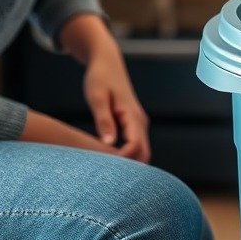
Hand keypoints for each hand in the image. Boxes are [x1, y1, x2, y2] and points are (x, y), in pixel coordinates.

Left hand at [82, 47, 150, 162]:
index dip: (122, 160)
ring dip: (127, 164)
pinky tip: (106, 161)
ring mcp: (138, 123)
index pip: (135, 146)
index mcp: (132, 115)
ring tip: (103, 172)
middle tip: (104, 177)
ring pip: (140, 152)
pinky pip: (135, 146)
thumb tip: (108, 144)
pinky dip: (125, 157)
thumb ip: (103, 120)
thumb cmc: (100, 78)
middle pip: (143, 154)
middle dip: (128, 168)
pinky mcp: (133, 124)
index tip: (103, 167)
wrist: (107, 62)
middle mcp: (140, 121)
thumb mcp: (97, 97)